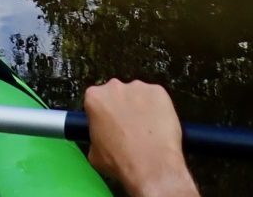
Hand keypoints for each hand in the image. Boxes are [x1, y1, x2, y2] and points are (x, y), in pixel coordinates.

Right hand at [83, 79, 198, 196]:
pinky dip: (158, 109)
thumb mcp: (93, 153)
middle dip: (121, 107)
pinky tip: (159, 127)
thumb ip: (95, 134)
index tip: (109, 124)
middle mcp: (114, 87)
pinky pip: (157, 98)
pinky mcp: (159, 92)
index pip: (96, 100)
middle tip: (128, 127)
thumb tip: (102, 135)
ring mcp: (139, 87)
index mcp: (95, 98)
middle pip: (117, 93)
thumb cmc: (121, 161)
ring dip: (140, 107)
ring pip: (138, 95)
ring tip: (147, 130)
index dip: (103, 113)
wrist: (151, 166)